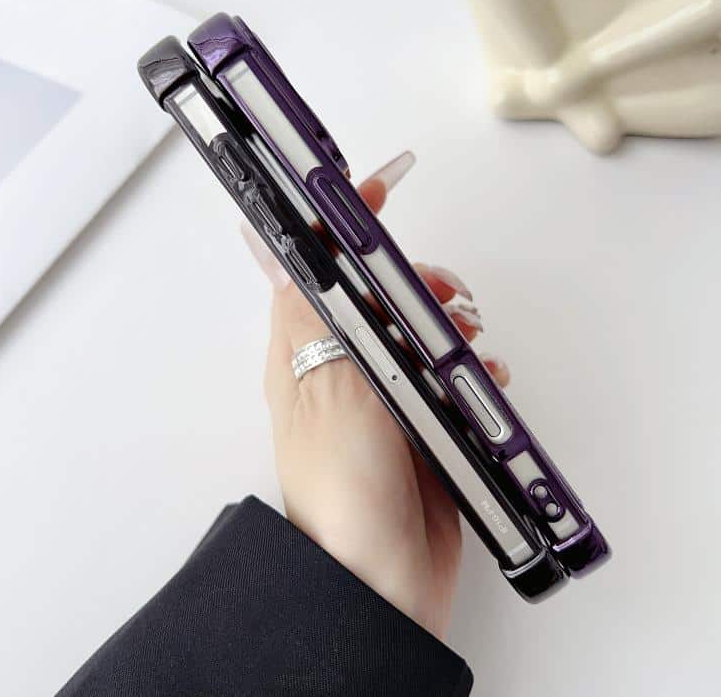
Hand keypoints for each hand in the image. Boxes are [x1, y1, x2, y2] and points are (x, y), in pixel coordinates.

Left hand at [242, 152, 510, 639]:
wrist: (380, 577)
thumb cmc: (344, 485)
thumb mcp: (325, 387)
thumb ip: (313, 315)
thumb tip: (278, 248)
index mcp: (305, 352)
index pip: (318, 268)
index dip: (342, 224)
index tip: (375, 187)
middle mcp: (343, 368)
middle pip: (376, 294)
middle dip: (412, 278)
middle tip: (442, 289)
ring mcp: (385, 397)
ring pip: (418, 331)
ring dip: (448, 321)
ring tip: (469, 336)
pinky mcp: (423, 424)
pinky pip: (450, 376)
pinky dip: (472, 367)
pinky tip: (487, 377)